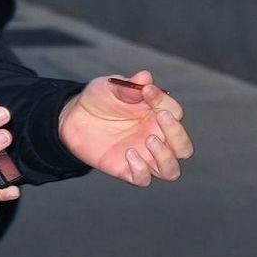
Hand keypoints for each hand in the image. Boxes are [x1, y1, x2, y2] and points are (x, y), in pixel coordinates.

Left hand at [57, 71, 192, 184]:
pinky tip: (128, 153)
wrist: (73, 118)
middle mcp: (156, 139)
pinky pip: (144, 179)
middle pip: (183, 148)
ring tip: (149, 140)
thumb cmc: (98, 101)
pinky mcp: (128, 170)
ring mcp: (144, 157)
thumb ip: (129, 86)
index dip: (165, 102)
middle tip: (160, 118)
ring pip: (171, 170)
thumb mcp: (110, 87)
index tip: (147, 91)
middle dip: (177, 134)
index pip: (176, 113)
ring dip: (166, 157)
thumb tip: (146, 77)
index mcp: (157, 117)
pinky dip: (141, 170)